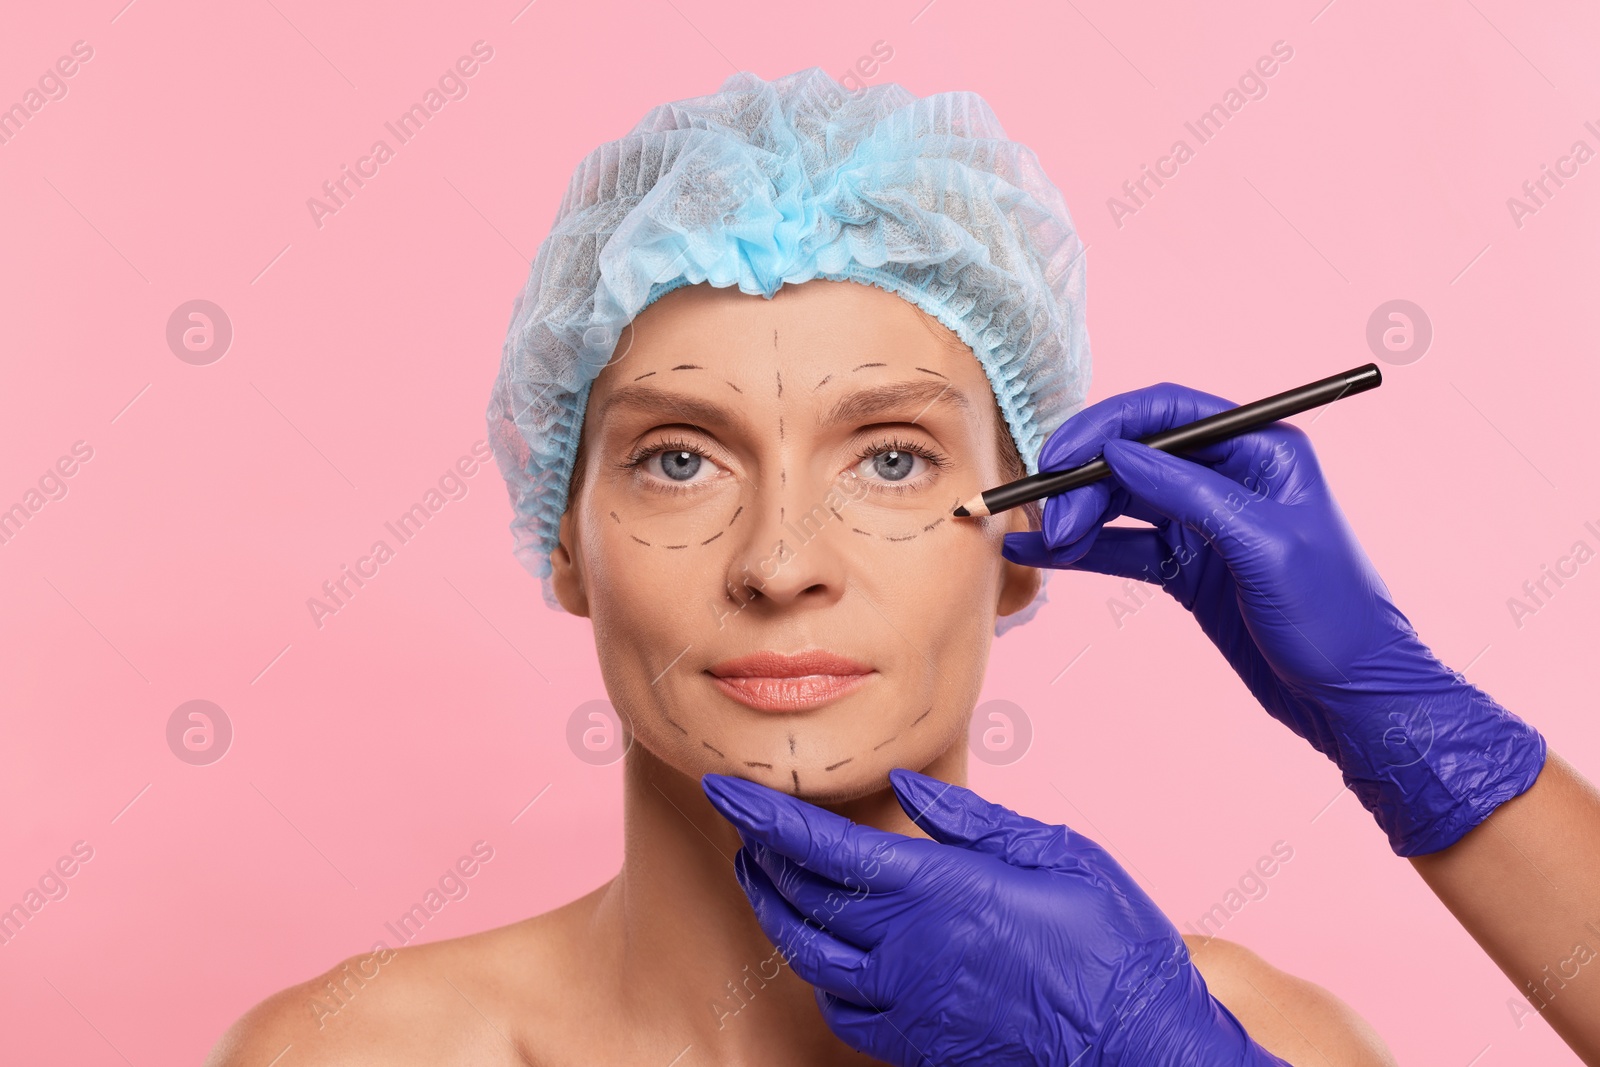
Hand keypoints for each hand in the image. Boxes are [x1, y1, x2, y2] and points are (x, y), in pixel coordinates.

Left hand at [701, 769, 1287, 1066]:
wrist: (1144, 1047)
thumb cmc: (1112, 941)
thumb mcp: (1056, 853)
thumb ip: (970, 822)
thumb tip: (905, 787)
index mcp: (939, 891)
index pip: (822, 848)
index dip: (764, 816)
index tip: (724, 789)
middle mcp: (909, 950)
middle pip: (801, 902)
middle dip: (762, 859)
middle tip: (747, 829)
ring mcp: (909, 1005)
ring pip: (808, 960)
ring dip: (777, 915)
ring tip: (766, 882)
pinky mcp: (918, 1045)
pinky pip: (843, 1012)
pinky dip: (821, 975)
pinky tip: (826, 953)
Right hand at [1001, 382, 1545, 854]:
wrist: (1352, 697)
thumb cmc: (1333, 617)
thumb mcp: (1263, 546)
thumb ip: (1190, 493)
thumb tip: (1118, 454)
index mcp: (1261, 450)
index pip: (1167, 413)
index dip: (1106, 427)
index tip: (1059, 456)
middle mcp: (1229, 476)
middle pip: (1134, 457)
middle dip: (1085, 484)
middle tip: (1054, 524)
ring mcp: (1204, 522)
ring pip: (1121, 501)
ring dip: (1077, 517)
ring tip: (1042, 543)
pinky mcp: (1187, 567)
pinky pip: (1123, 547)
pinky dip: (1082, 550)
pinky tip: (1039, 554)